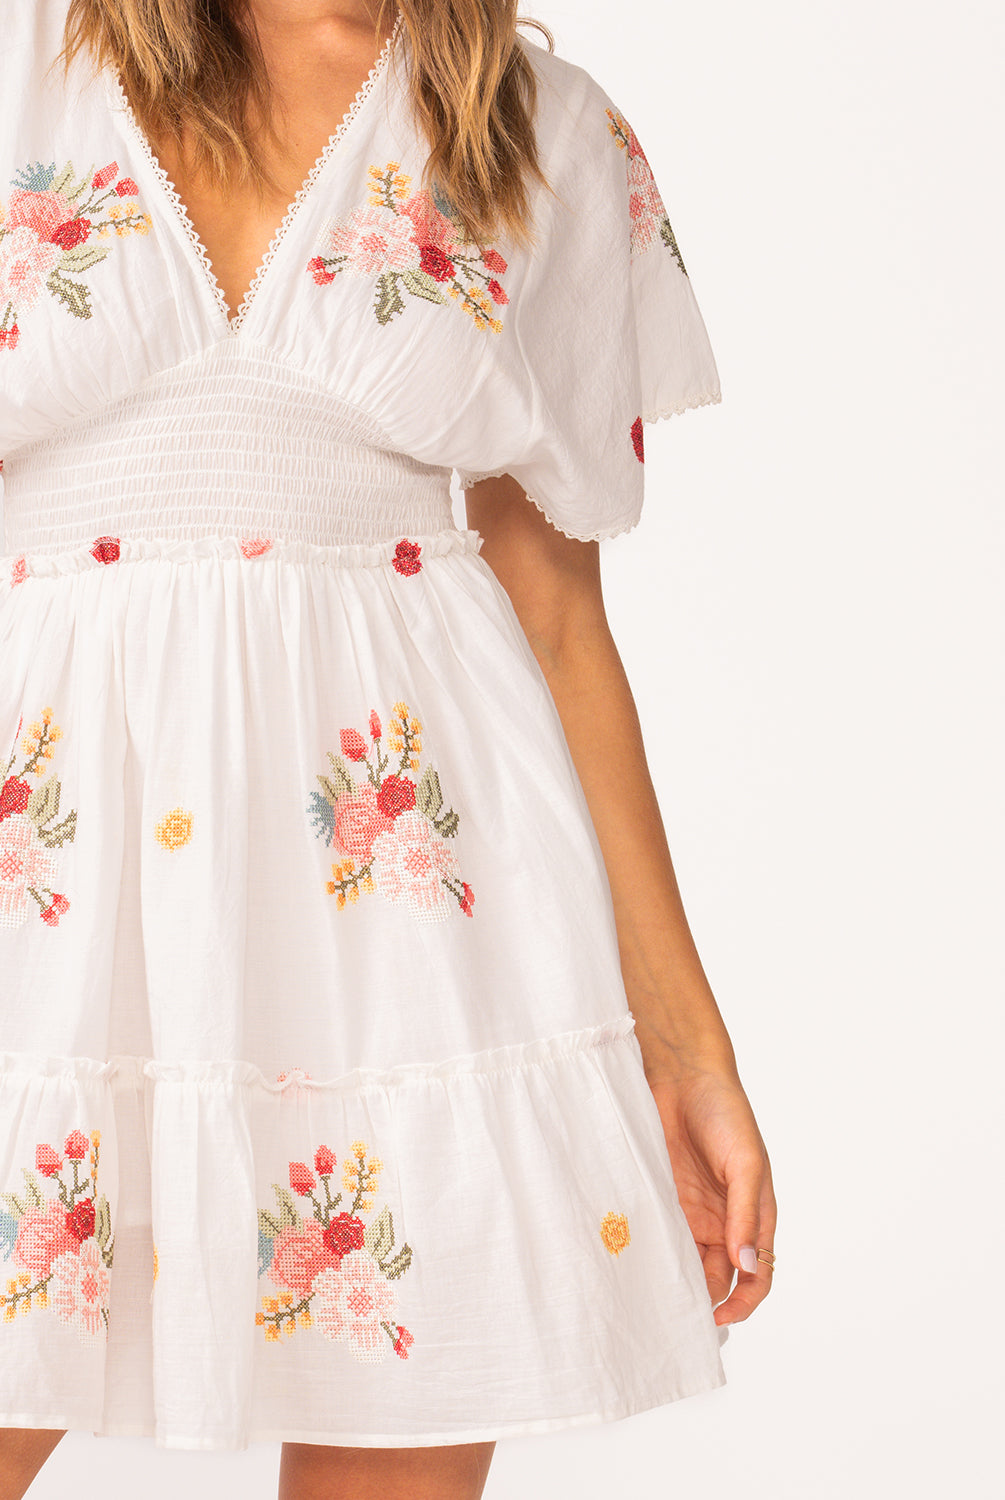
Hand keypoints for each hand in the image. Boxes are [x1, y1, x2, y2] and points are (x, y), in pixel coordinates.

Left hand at [646, 1057, 776, 1325]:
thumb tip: (747, 1265)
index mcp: (753, 1215)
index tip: (722, 1318)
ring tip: (657, 1298)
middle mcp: (723, 1220)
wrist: (681, 1075)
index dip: (744, 1302)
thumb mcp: (745, 1163)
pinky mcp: (661, 1199)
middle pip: (718, 1276)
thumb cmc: (725, 1112)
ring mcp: (690, 1212)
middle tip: (681, 1317)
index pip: (756, 1274)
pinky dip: (653, 1254)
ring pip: (686, 1263)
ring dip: (676, 1281)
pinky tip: (640, 1264)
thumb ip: (745, 1214)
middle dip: (705, 1299)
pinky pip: (659, 1237)